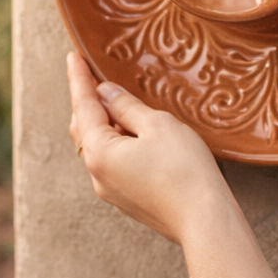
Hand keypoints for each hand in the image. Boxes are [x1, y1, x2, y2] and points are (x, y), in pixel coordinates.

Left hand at [67, 52, 277, 277]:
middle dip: (88, 102)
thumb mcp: (157, 125)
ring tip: (115, 101)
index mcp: (100, 152)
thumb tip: (106, 93)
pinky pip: (112, 162)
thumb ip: (127, 106)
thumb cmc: (184, 169)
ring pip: (98, 147)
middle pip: (84, 129)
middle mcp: (97, 174)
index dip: (79, 79)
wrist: (204, 220)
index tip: (72, 57)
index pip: (84, 106)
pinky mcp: (127, 199)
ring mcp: (111, 190)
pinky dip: (115, 141)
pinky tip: (133, 133)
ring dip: (103, 122)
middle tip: (93, 75)